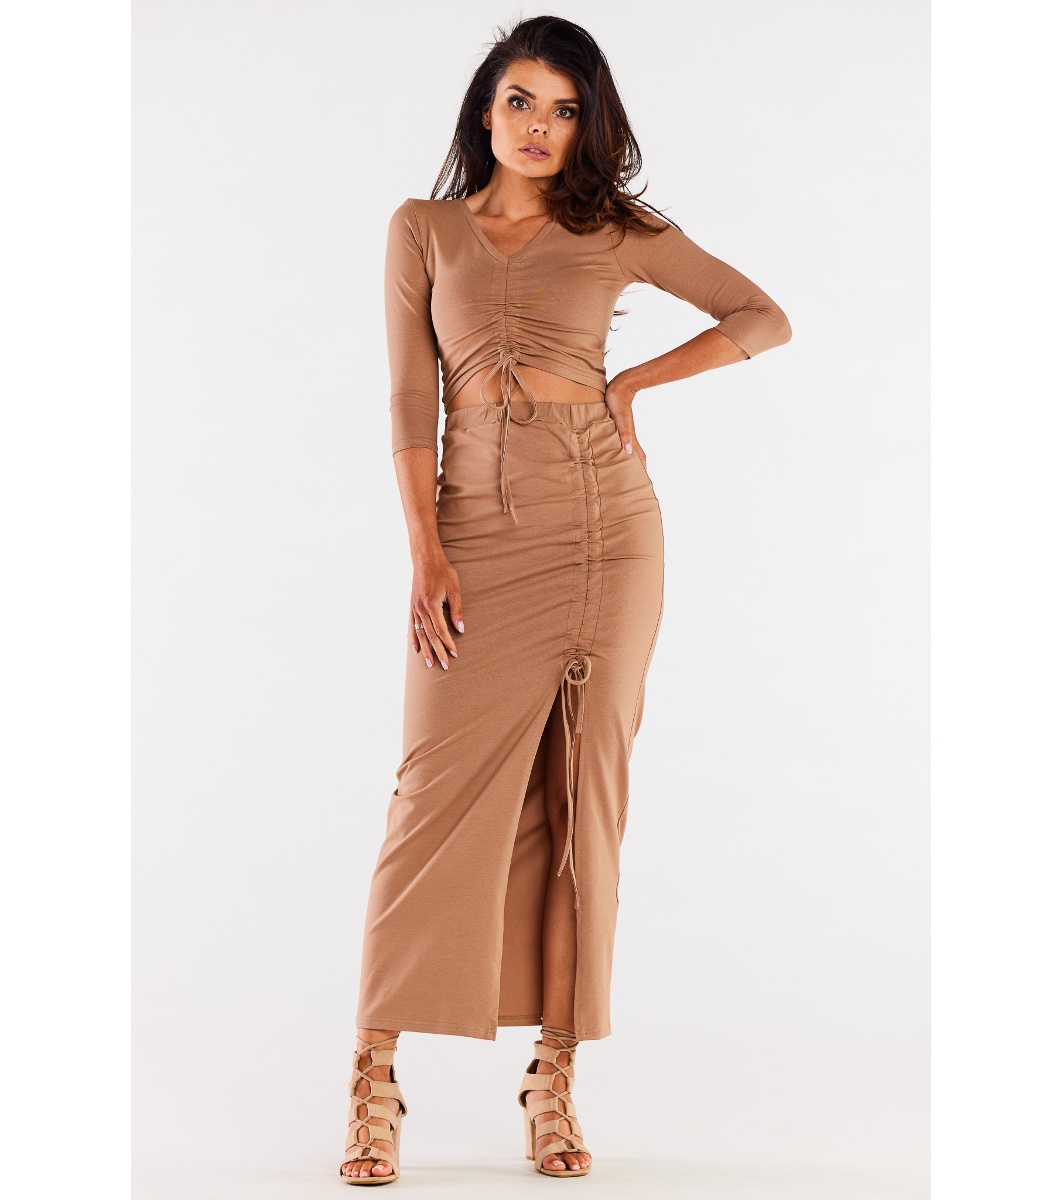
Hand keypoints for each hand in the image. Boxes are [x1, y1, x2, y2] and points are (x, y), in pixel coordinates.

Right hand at [410, 549, 464, 669]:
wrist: (425, 559)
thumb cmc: (443, 572)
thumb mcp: (454, 588)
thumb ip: (457, 609)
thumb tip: (461, 629)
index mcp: (432, 605)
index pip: (441, 630)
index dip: (448, 643)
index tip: (455, 654)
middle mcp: (421, 609)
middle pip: (430, 635)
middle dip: (438, 651)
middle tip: (444, 665)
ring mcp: (414, 608)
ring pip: (420, 633)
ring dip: (426, 649)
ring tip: (430, 663)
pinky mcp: (412, 606)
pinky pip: (412, 626)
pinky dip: (414, 638)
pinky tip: (416, 649)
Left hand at [604, 370, 647, 471]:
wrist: (621, 385)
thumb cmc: (617, 400)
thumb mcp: (619, 418)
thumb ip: (624, 434)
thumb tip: (628, 452)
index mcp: (629, 435)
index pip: (638, 456)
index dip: (641, 468)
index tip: (643, 481)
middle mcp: (628, 434)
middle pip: (635, 454)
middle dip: (636, 467)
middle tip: (635, 480)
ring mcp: (625, 429)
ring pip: (628, 448)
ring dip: (629, 458)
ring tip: (626, 469)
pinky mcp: (620, 424)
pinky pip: (623, 440)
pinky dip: (623, 448)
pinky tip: (618, 450)